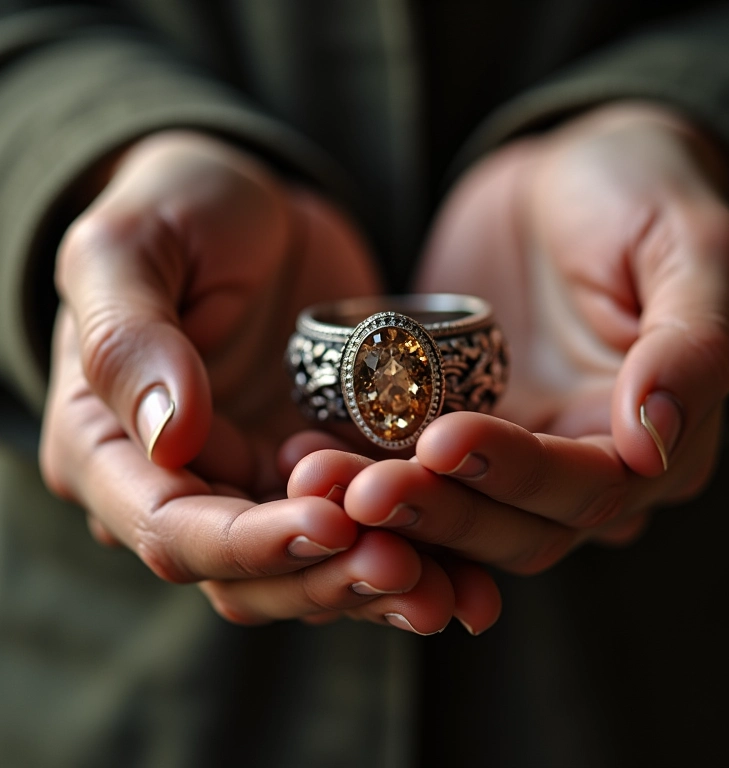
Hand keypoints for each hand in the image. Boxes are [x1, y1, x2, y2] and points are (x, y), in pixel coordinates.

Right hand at [38, 131, 467, 631]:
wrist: (253, 207)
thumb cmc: (177, 209)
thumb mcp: (128, 249)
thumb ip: (129, 342)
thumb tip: (173, 439)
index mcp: (111, 448)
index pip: (172, 528)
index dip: (249, 541)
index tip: (329, 520)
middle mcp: (185, 484)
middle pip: (248, 574)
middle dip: (325, 577)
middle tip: (405, 566)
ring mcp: (258, 483)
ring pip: (313, 568)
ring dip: (377, 585)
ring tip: (446, 589)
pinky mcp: (323, 470)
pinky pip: (365, 529)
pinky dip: (414, 551)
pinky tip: (466, 571)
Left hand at [290, 103, 728, 580]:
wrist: (564, 178)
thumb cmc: (641, 192)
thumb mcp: (692, 247)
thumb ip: (691, 345)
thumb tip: (651, 439)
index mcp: (658, 438)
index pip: (590, 486)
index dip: (517, 473)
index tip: (444, 439)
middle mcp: (583, 463)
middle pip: (514, 523)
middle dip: (438, 509)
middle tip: (362, 489)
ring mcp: (513, 453)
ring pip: (452, 509)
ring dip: (388, 504)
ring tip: (315, 478)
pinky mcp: (452, 428)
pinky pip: (406, 466)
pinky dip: (360, 467)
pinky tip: (305, 454)